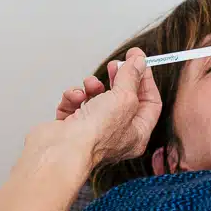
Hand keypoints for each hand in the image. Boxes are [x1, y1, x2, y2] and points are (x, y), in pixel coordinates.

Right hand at [47, 49, 161, 168]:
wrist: (60, 149)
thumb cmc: (94, 135)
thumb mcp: (124, 98)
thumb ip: (132, 77)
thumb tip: (138, 63)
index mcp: (136, 134)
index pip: (150, 103)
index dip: (145, 79)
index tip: (138, 61)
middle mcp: (115, 135)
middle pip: (123, 100)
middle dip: (118, 79)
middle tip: (115, 64)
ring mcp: (92, 132)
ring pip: (96, 99)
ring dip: (93, 87)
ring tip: (90, 85)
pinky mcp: (70, 128)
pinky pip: (75, 105)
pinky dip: (74, 97)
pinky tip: (74, 97)